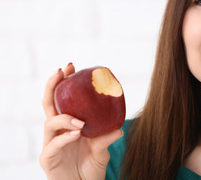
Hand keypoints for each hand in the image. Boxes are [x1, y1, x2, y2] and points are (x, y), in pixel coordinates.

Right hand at [39, 63, 122, 179]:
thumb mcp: (101, 150)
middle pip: (49, 104)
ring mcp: (50, 143)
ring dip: (65, 118)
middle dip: (53, 86)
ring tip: (80, 121)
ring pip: (50, 123)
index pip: (62, 100)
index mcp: (68, 124)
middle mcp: (57, 131)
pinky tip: (76, 133)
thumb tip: (120, 128)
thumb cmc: (90, 166)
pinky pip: (53, 144)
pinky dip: (64, 137)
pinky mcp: (48, 158)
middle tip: (62, 72)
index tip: (71, 67)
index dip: (63, 83)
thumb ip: (106, 138)